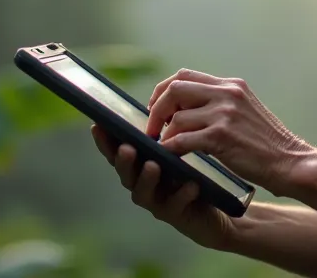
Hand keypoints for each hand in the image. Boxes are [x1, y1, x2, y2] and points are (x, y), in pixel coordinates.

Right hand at [90, 124, 232, 249]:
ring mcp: (157, 201)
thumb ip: (164, 134)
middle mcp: (142, 184)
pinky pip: (176, 206)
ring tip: (153, 165)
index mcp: (140, 165)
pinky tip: (191, 185)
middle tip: (127, 148)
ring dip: (146, 179)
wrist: (218, 206)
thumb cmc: (194, 172)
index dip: (106, 141)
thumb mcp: (178, 150)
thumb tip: (159, 101)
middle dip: (123, 160)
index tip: (98, 126)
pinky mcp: (177, 215)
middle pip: (126, 173)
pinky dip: (181, 195)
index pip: (117, 151)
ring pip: (143, 192)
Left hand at [145, 69, 311, 195]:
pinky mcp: (221, 136)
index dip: (163, 90)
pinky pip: (182, 140)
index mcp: (232, 86)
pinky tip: (169, 156)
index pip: (185, 75)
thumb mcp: (246, 111)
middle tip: (152, 126)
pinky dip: (171, 148)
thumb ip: (221, 104)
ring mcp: (224, 114)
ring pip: (176, 117)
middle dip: (157, 107)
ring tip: (163, 145)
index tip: (156, 106)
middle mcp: (227, 94)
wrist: (290, 161)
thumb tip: (186, 108)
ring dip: (164, 133)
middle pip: (175, 88)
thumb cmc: (267, 143)